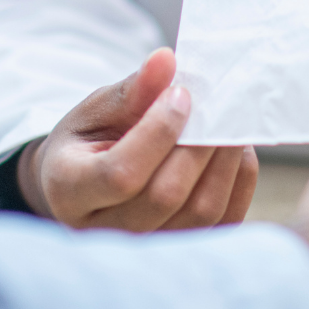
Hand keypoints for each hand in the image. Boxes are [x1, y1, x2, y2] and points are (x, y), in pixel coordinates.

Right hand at [18, 48, 258, 230]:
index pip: (121, 174)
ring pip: (201, 214)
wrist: (88, 184)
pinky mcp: (182, 249)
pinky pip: (224, 223)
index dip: (159, 131)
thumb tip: (166, 59)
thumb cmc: (90, 141)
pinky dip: (239, 181)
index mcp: (69, 191)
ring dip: (225, 161)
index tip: (181, 94)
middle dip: (199, 145)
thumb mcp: (97, 108)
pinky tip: (235, 149)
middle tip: (216, 104)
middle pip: (165, 197)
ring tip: (228, 122)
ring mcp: (145, 249)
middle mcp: (104, 232)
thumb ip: (132, 89)